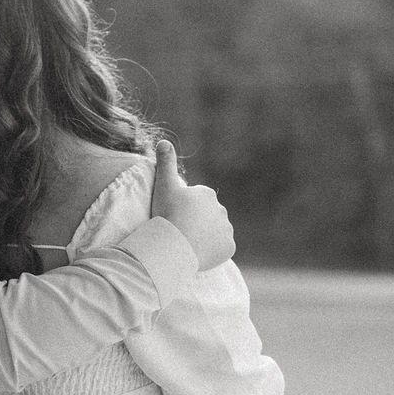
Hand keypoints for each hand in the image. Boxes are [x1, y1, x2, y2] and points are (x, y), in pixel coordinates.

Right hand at [150, 141, 234, 269]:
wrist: (175, 245)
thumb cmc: (167, 214)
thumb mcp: (164, 185)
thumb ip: (165, 163)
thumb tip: (163, 140)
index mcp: (207, 194)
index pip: (195, 203)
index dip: (182, 211)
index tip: (172, 218)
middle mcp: (221, 209)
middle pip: (206, 217)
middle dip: (196, 223)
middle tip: (178, 232)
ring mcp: (226, 229)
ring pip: (215, 233)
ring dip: (205, 237)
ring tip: (187, 244)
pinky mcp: (229, 247)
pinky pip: (221, 249)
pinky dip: (213, 252)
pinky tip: (198, 254)